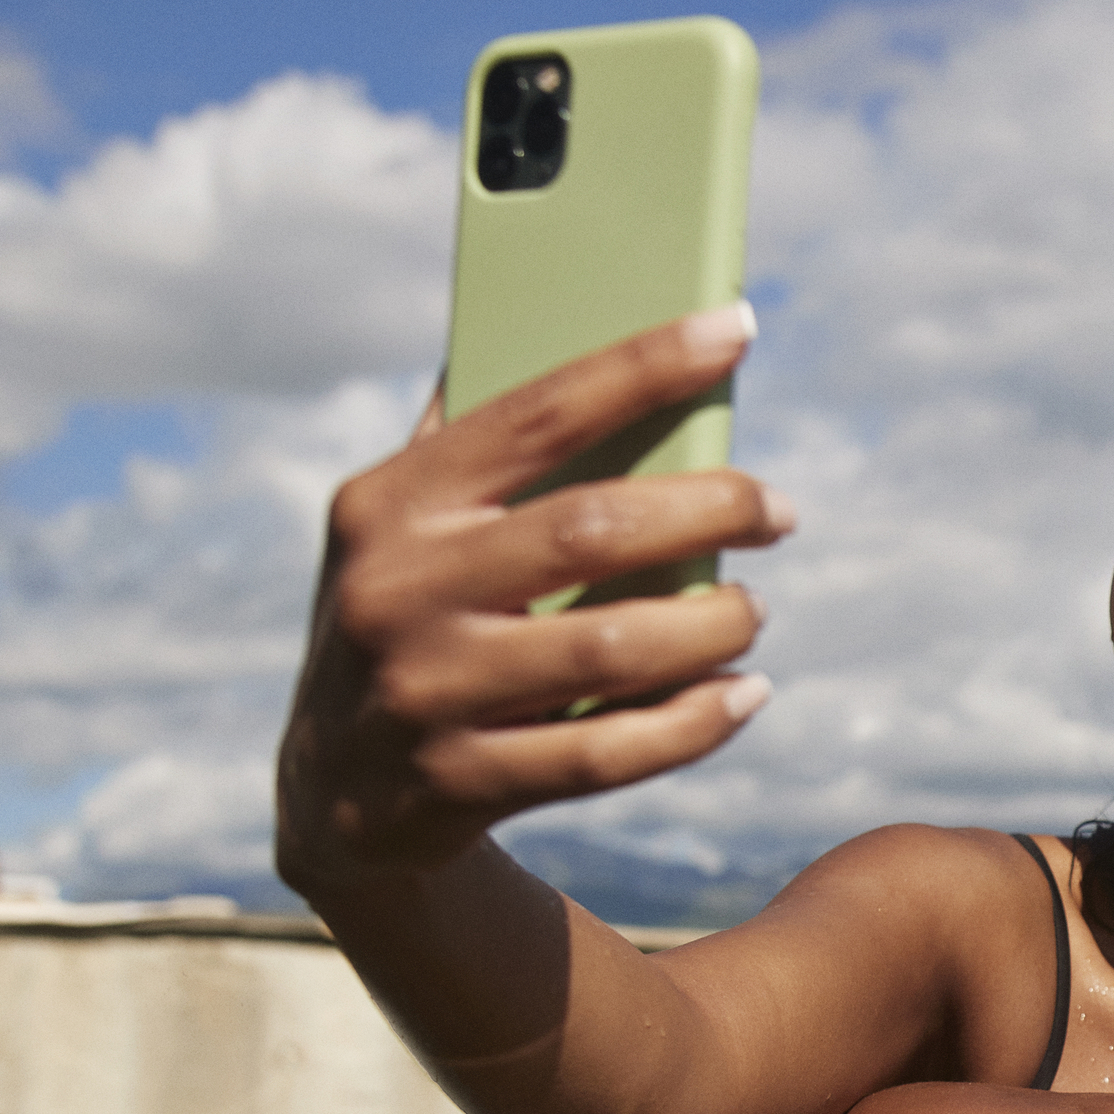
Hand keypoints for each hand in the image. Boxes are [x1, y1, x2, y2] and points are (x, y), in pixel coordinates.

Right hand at [276, 307, 793, 888]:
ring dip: (711, 626)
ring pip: (610, 650)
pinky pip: (606, 755)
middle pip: (592, 531)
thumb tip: (578, 321)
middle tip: (780, 511)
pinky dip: (693, 723)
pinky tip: (742, 696)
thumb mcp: (406, 529)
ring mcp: (424, 693)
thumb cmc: (412, 618)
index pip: (537, 412)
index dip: (645, 364)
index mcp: (390, 502)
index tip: (738, 328)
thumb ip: (476, 444)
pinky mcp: (458, 783)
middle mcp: (397, 589)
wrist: (333, 792)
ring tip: (752, 610)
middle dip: (712, 511)